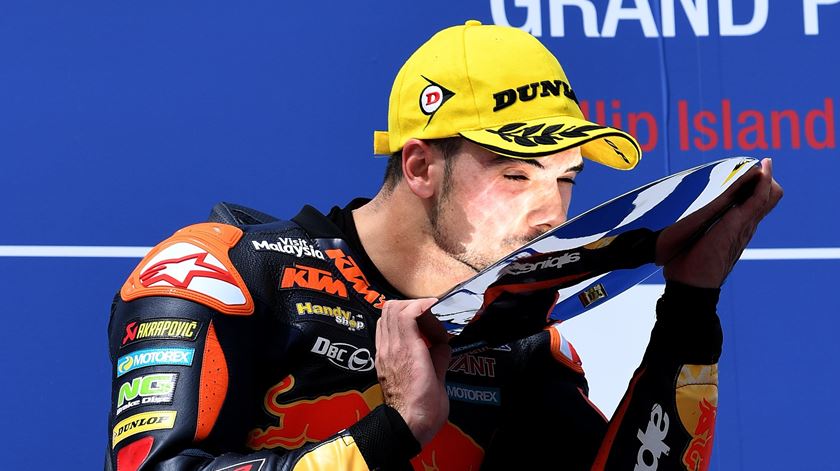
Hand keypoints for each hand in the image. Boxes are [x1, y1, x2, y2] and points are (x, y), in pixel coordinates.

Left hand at [375, 298, 451, 444]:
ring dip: (402, 314)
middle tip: (429, 315)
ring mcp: (383, 354)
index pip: (408, 311)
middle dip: (413, 305)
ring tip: (420, 325)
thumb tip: (442, 346)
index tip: (437, 306)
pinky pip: (382, 333)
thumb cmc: (425, 408)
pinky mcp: (381, 361)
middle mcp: (392, 349)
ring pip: (384, 318)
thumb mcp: (440, 380)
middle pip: (392, 309)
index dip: (424, 304)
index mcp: (409, 351)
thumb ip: (440, 356)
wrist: (407, 426)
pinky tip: (410, 338)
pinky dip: (395, 327)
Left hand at [662, 158, 782, 287]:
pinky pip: (757, 201)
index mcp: (735, 230)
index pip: (756, 205)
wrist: (692, 284)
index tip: (754, 172)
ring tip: (763, 164)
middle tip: (761, 166)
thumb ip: (701, 231)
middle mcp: (744, 227)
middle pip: (768, 199)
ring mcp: (743, 226)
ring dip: (766, 178)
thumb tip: (691, 225)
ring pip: (767, 197)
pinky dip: (762, 184)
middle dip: (766, 180)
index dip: (758, 188)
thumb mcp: (698, 242)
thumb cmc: (690, 266)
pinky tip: (760, 171)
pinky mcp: (736, 225)